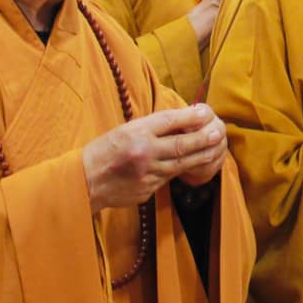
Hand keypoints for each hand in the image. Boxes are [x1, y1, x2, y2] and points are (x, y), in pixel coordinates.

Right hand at [82, 104, 227, 211]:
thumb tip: (181, 120)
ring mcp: (146, 173)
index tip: (205, 113)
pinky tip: (192, 166)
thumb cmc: (104, 151)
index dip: (190, 117)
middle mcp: (143, 152)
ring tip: (215, 149)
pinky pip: (168, 179)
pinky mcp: (147, 190)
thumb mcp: (124, 130)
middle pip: (181, 145)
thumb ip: (150, 127)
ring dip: (200, 157)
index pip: (168, 121)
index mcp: (134, 132)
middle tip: (218, 133)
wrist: (84, 181)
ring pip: (180, 165)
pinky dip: (180, 171)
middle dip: (203, 139)